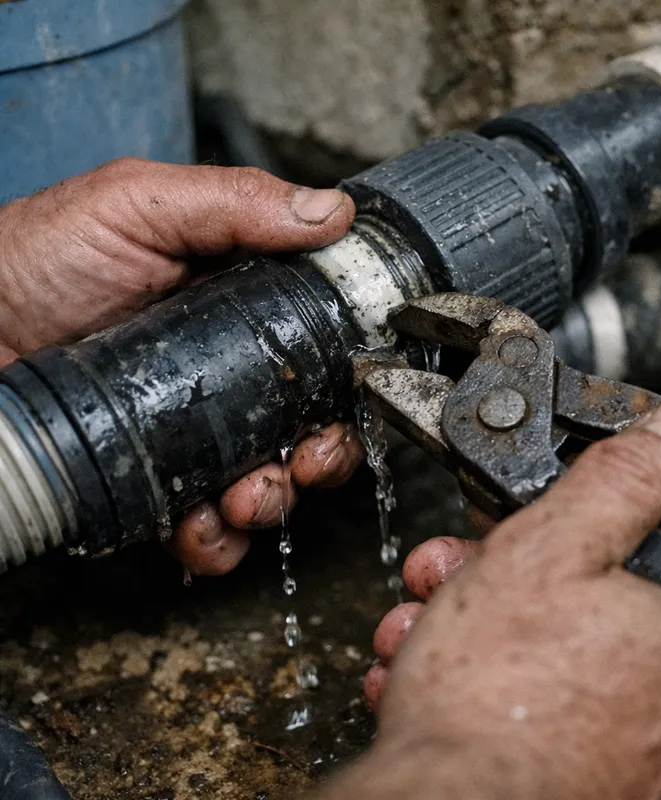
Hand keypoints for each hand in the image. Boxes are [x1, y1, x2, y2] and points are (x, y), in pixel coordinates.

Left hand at [0, 158, 363, 574]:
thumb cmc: (34, 259)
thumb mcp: (137, 207)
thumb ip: (234, 203)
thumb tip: (332, 212)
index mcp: (240, 312)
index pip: (322, 350)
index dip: (349, 382)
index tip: (354, 398)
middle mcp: (226, 376)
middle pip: (309, 427)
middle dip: (321, 456)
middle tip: (304, 461)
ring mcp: (191, 434)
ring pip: (268, 484)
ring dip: (272, 502)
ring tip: (241, 497)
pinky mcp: (152, 482)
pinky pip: (206, 530)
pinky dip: (214, 542)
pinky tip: (194, 525)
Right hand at [321, 399, 660, 799]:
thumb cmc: (496, 699)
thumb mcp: (550, 547)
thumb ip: (622, 479)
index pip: (654, 527)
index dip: (571, 506)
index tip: (520, 512)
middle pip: (596, 587)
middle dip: (503, 567)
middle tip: (451, 569)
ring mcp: (653, 746)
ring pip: (558, 643)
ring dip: (479, 622)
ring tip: (425, 629)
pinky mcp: (603, 777)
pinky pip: (547, 701)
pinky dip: (489, 681)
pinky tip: (436, 677)